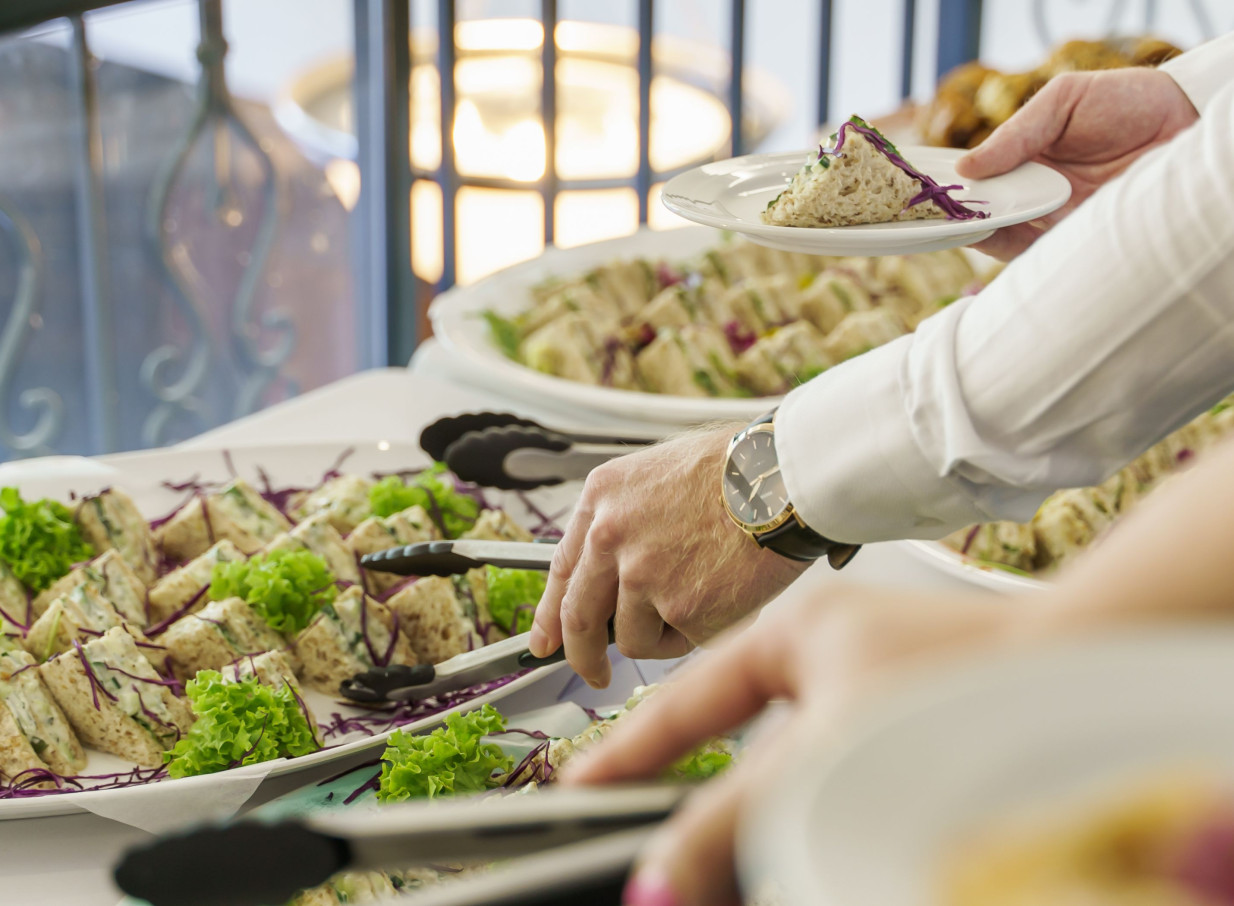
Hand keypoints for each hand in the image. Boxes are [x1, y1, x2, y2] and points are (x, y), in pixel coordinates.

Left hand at [527, 426, 809, 687]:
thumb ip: (628, 522)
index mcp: (602, 497)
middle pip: (579, 618)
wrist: (787, 475)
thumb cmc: (741, 469)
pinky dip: (704, 632)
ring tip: (707, 595)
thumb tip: (613, 580)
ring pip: (632, 640)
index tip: (545, 640)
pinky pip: (681, 645)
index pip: (561, 568)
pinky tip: (729, 595)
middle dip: (582, 655)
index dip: (550, 613)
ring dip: (664, 634)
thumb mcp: (662, 475)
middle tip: (594, 673)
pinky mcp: (682, 609)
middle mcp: (611, 535)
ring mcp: (643, 574)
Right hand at [561, 585, 1014, 905]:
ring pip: (786, 762)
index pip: (690, 700)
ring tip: (714, 851)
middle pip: (735, 736)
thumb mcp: (818, 757)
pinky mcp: (911, 726)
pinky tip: (798, 838)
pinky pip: (829, 771)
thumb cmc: (960, 684)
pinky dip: (805, 806)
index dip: (629, 749)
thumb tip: (662, 880)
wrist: (1078, 674)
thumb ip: (731, 820)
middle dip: (693, 791)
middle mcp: (832, 654)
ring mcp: (875, 686)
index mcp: (794, 632)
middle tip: (650, 843)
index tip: (582, 786)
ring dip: (755, 810)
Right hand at [957, 68, 1197, 260]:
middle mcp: (1035, 195)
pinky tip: (1001, 239)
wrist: (1186, 121)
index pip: (978, 180)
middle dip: (960, 217)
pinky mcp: (1077, 242)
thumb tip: (966, 169)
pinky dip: (1016, 254)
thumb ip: (1016, 133)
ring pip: (1006, 240)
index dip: (951, 189)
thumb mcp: (1063, 101)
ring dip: (985, 235)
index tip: (927, 193)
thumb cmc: (1126, 102)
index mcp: (1024, 161)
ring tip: (967, 225)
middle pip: (986, 215)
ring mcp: (1055, 221)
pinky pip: (1038, 257)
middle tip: (940, 216)